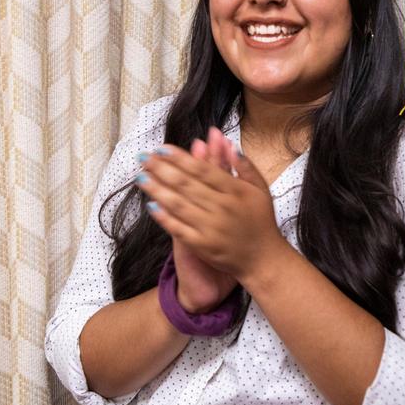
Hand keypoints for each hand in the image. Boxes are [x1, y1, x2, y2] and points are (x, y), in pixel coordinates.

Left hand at [138, 128, 286, 281]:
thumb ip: (244, 166)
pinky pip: (179, 229)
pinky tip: (151, 205)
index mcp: (235, 191)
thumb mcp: (260, 189)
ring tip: (141, 176)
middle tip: (144, 157)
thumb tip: (229, 144)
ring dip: (158, 189)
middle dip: (162, 169)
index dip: (181, 158)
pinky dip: (165, 217)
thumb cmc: (261, 221)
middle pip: (186, 184)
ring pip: (179, 204)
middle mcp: (222, 207)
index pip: (203, 169)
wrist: (263, 260)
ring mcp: (210, 228)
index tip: (162, 148)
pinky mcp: (202, 246)